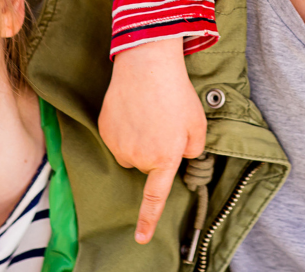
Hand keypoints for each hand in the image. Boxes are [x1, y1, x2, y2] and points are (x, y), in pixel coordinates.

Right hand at [98, 38, 206, 243]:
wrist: (148, 65)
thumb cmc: (177, 93)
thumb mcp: (198, 123)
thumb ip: (195, 148)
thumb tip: (185, 158)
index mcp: (165, 158)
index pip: (156, 197)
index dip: (148, 219)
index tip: (140, 238)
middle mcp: (138, 158)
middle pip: (148, 164)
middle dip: (157, 148)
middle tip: (166, 121)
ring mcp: (118, 145)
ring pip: (133, 150)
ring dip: (142, 137)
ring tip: (151, 110)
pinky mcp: (105, 131)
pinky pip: (119, 137)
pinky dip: (127, 126)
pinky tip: (136, 107)